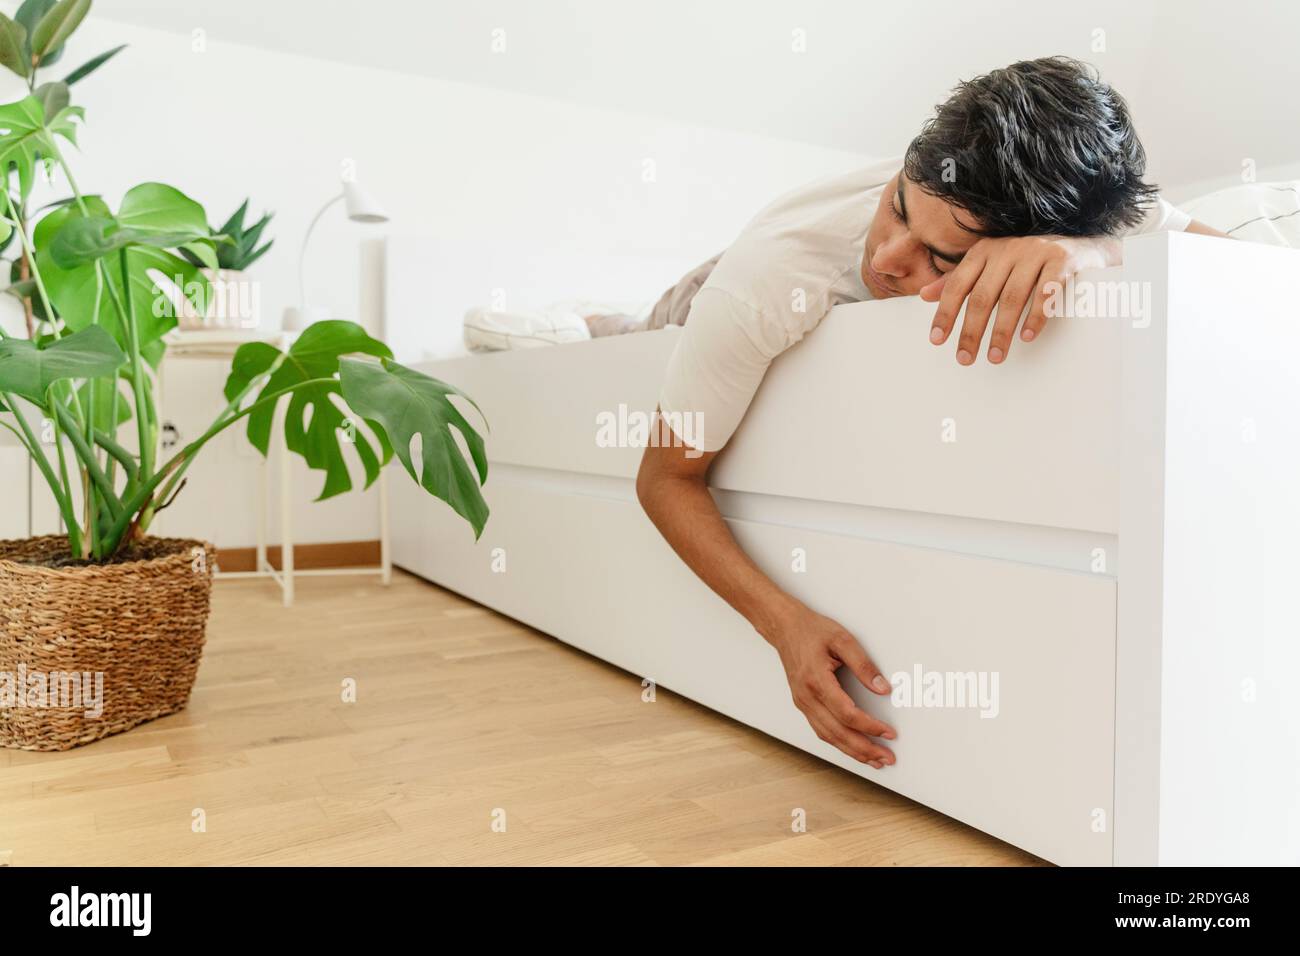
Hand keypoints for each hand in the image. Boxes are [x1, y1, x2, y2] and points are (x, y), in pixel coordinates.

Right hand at [763, 603, 896, 767]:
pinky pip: (821, 730)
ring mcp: (803, 703)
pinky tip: (852, 748)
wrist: (784, 628)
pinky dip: (839, 743)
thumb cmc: (811, 630)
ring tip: (874, 760)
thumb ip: (864, 665)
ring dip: (853, 751)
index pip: (847, 714)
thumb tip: (883, 688)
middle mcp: (807, 697)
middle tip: (887, 758)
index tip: (889, 732)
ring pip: (828, 737)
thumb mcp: (843, 640)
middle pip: (838, 733)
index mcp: (817, 681)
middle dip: (865, 749)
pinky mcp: (803, 704)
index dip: (870, 727)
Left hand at [920, 234, 1120, 364]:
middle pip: (983, 296)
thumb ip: (960, 280)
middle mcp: (1007, 249)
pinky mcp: (1062, 260)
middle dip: (971, 331)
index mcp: (984, 251)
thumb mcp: (991, 267)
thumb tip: (924, 295)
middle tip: (964, 359)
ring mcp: (1035, 252)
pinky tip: (1026, 337)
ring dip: (1002, 331)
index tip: (937, 340)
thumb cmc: (1027, 262)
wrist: (1080, 246)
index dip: (946, 313)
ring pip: (1012, 297)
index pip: (958, 285)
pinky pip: (1046, 292)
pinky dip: (1036, 316)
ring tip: (994, 357)